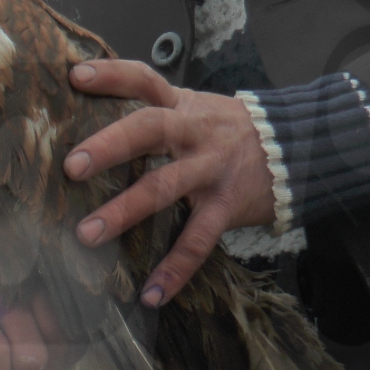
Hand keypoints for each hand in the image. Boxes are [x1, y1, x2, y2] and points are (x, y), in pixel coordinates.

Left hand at [65, 59, 275, 306]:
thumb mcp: (196, 108)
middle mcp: (194, 132)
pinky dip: (175, 269)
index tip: (74, 76)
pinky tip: (151, 294)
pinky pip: (198, 240)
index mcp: (182, 105)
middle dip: (109, 146)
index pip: (145, 79)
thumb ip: (155, 110)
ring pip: (165, 187)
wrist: (298, 148)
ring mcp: (211, 169)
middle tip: (71, 167)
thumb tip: (93, 120)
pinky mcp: (227, 205)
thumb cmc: (227, 131)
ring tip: (87, 235)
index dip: (111, 76)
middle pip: (150, 129)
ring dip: (125, 212)